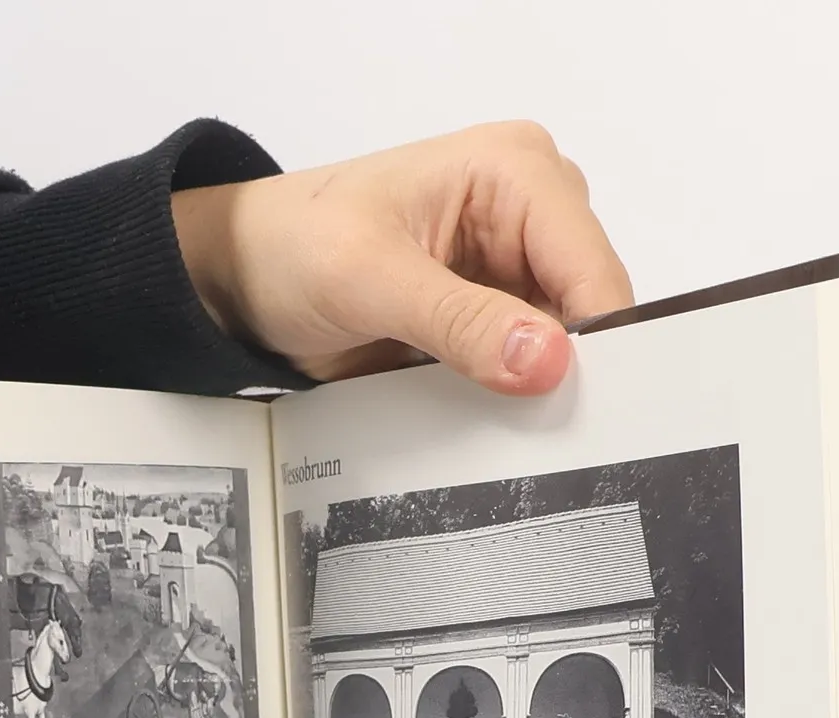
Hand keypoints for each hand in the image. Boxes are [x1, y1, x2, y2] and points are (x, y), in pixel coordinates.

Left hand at [173, 122, 632, 393]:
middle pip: (586, 309)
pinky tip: (478, 414)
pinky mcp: (488, 316)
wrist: (245, 277)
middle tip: (529, 425)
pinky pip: (522, 368)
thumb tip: (545, 359)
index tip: (572, 405)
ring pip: (561, 347)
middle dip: (564, 369)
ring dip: (532, 389)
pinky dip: (506, 398)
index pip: (591, 267)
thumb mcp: (370, 279)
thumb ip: (459, 321)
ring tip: (489, 417)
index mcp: (516, 170)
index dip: (594, 342)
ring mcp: (511, 269)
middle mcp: (528, 213)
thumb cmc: (293, 244)